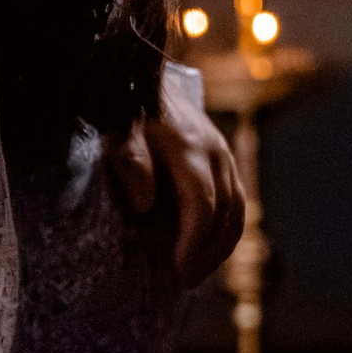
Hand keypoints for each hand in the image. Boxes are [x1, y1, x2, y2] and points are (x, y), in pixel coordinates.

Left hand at [105, 70, 243, 286]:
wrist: (138, 70)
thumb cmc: (120, 103)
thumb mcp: (114, 129)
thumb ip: (128, 162)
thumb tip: (146, 204)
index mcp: (189, 148)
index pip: (202, 206)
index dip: (193, 243)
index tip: (178, 272)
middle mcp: (214, 151)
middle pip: (226, 213)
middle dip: (208, 253)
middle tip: (184, 282)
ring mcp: (223, 153)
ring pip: (238, 209)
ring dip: (221, 245)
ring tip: (196, 273)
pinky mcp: (222, 156)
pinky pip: (236, 199)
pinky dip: (226, 228)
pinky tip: (206, 247)